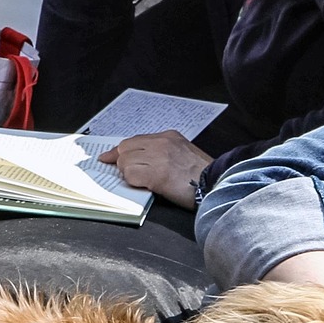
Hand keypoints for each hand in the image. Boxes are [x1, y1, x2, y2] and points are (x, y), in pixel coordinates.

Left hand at [98, 130, 212, 210]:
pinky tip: (146, 186)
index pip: (134, 140)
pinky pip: (131, 175)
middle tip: (128, 174)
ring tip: (144, 181)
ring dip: (129, 175)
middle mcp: (162, 143)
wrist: (215, 183)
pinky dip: (133, 182)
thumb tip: (138, 160)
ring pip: (125, 162)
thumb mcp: (182, 153)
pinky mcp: (156, 174)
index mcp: (168, 136)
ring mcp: (158, 157)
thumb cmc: (200, 175)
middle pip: (125, 148)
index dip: (119, 151)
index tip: (108, 157)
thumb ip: (161, 152)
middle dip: (122, 163)